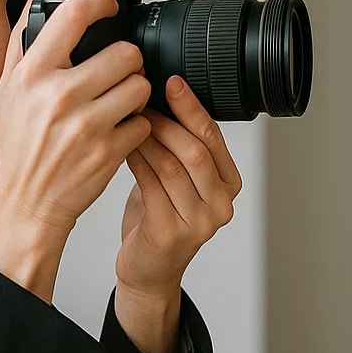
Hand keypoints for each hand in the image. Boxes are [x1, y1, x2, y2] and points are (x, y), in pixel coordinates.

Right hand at [0, 0, 151, 299]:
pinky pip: (143, 121)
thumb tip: (37, 0)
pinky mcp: (109, 150)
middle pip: (124, 52)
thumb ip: (22, 43)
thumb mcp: (8, 92)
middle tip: (117, 72)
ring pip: (140, 85)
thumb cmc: (19, 149)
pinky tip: (118, 130)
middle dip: (127, 61)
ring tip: (120, 101)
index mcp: (33, 75)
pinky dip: (137, 126)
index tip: (108, 3)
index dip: (100, 0)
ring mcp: (86, 124)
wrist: (26, 204)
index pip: (74, 16)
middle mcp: (59, 96)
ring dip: (136, 91)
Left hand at [113, 77, 241, 352]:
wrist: (148, 270)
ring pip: (173, 167)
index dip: (192, 108)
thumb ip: (178, 146)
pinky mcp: (172, 234)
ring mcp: (199, 223)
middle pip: (197, 151)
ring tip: (127, 119)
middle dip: (168, 120)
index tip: (172, 82)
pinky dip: (136, 161)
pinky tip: (123, 147)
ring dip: (147, 138)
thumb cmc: (159, 218)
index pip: (214, 138)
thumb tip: (160, 93)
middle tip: (141, 98)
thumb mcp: (177, 179)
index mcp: (229, 185)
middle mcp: (221, 204)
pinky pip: (152, 187)